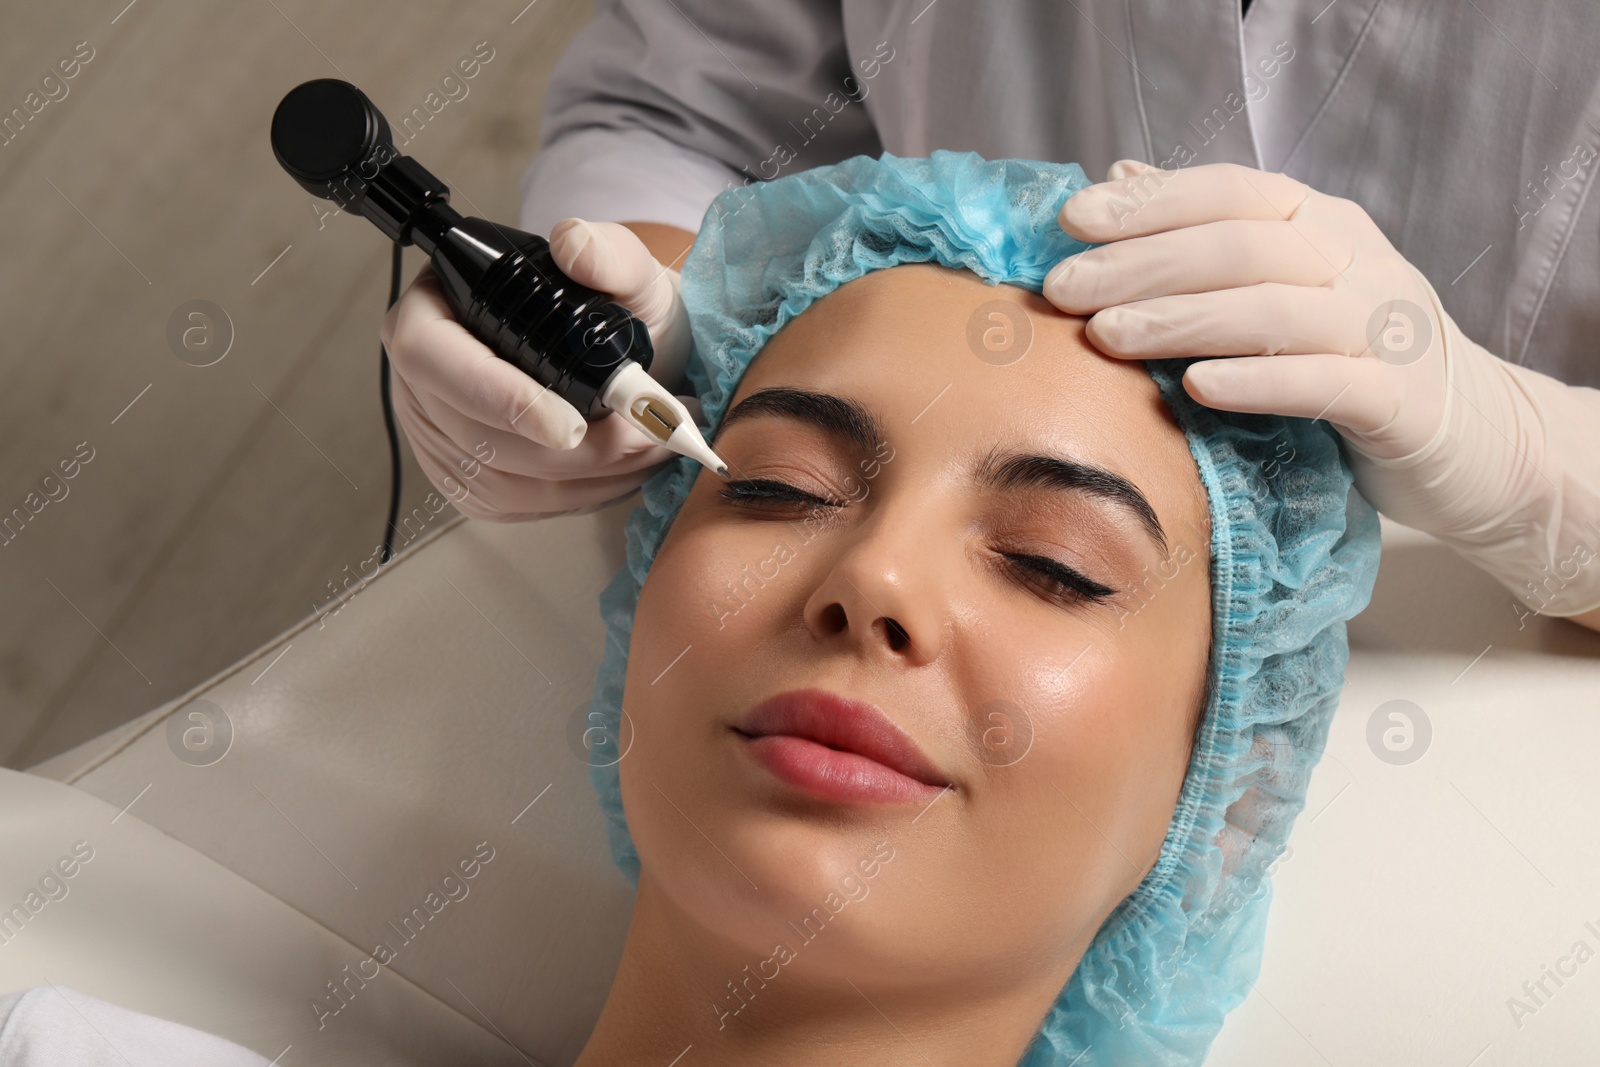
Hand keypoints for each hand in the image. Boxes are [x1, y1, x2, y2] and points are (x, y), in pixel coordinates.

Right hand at [380, 219, 696, 520]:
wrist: (638, 354)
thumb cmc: (619, 308)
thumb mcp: (628, 271)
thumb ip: (609, 253)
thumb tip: (574, 242)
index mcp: (434, 311)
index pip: (433, 359)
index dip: (496, 398)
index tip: (571, 426)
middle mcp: (423, 379)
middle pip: (474, 434)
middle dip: (567, 452)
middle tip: (642, 439)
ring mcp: (441, 436)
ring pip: (500, 480)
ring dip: (585, 478)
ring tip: (650, 452)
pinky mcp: (471, 481)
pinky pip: (515, 505)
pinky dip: (577, 497)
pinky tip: (621, 474)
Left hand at [1044, 160, 1599, 619]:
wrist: (1474, 439)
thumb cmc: (1354, 360)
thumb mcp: (1285, 287)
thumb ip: (1209, 234)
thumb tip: (1122, 178)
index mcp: (1323, 225)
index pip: (1232, 192)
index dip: (1152, 201)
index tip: (1072, 220)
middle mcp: (1357, 264)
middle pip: (1241, 245)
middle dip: (1142, 263)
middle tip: (1064, 290)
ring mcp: (1383, 330)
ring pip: (1274, 310)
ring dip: (1181, 319)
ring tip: (1106, 337)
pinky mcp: (1399, 403)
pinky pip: (1324, 383)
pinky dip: (1258, 381)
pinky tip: (1198, 388)